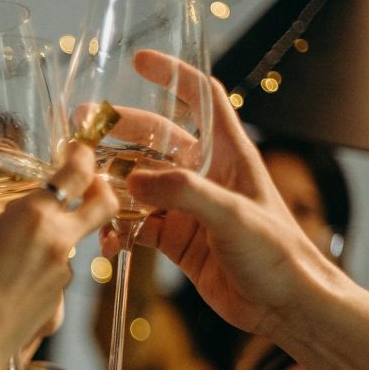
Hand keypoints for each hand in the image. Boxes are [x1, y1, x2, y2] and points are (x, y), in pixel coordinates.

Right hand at [0, 140, 117, 358]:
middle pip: (103, 205)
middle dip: (99, 188)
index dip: (82, 154)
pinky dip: (42, 268)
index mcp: (37, 216)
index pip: (80, 171)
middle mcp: (60, 243)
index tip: (75, 147)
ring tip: (19, 239)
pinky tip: (10, 276)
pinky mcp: (58, 304)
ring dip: (59, 233)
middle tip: (81, 181)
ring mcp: (64, 276)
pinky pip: (58, 275)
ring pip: (76, 242)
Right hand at [109, 50, 339, 337]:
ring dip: (112, 183)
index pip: (202, 98)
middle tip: (82, 126)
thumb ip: (184, 194)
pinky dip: (119, 230)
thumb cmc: (278, 254)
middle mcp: (206, 175)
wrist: (285, 306)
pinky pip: (138, 226)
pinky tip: (107, 239)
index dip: (173, 76)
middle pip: (155, 138)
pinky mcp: (177, 239)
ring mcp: (189, 208)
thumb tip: (133, 182)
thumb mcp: (233, 216)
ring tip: (84, 186)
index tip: (140, 62)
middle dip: (120, 130)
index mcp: (229, 154)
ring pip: (140, 184)